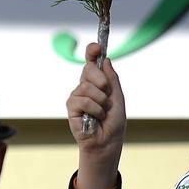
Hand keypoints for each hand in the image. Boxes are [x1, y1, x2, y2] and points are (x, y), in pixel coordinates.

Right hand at [68, 41, 125, 188]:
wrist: (108, 142)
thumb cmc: (113, 122)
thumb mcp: (118, 97)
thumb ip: (112, 78)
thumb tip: (106, 60)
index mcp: (97, 82)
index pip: (91, 62)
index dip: (92, 52)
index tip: (96, 47)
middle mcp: (85, 86)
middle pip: (89, 69)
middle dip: (102, 81)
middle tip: (107, 94)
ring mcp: (77, 96)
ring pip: (87, 86)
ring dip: (101, 101)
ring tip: (102, 112)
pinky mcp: (71, 107)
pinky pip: (82, 100)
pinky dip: (94, 109)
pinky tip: (95, 118)